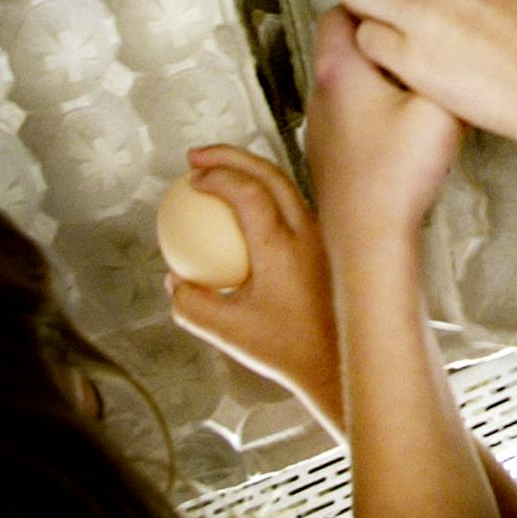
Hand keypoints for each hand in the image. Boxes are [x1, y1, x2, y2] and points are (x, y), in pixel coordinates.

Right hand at [166, 144, 343, 434]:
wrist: (342, 361)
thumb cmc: (288, 350)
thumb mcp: (227, 332)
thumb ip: (192, 305)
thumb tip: (174, 279)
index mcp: (282, 248)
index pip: (250, 193)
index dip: (219, 176)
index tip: (191, 178)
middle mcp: (309, 231)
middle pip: (271, 173)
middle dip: (230, 156)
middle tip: (195, 158)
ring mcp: (323, 233)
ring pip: (285, 184)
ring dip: (249, 169)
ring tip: (215, 173)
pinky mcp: (328, 241)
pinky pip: (292, 205)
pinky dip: (264, 194)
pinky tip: (239, 208)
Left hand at [305, 5, 461, 249]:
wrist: (370, 237)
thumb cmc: (396, 179)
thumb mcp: (441, 108)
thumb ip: (448, 66)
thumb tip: (459, 45)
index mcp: (342, 71)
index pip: (345, 6)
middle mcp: (322, 93)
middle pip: (343, 39)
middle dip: (378, 30)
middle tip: (414, 32)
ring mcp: (322, 125)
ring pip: (345, 77)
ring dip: (375, 70)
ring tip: (414, 78)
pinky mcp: (330, 152)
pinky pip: (348, 112)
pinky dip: (371, 106)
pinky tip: (401, 123)